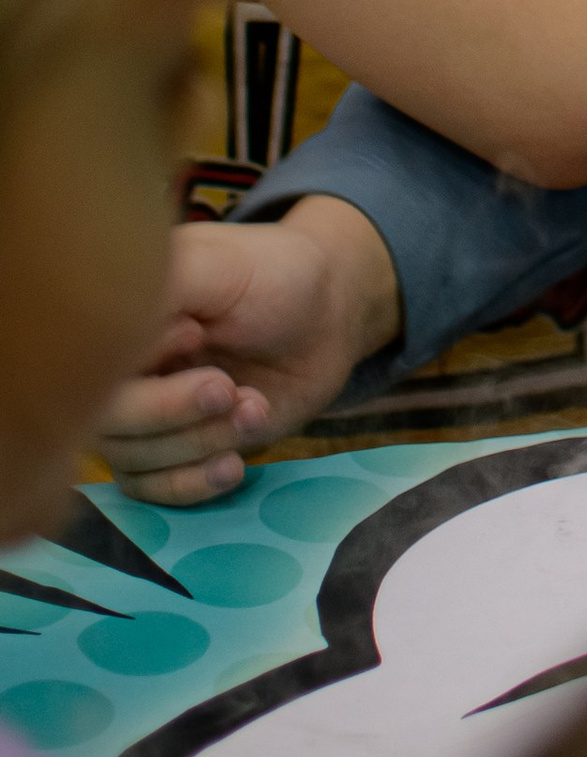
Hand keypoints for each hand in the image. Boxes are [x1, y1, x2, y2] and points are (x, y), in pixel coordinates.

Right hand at [97, 201, 401, 506]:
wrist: (328, 314)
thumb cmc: (274, 276)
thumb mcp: (219, 266)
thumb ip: (161, 289)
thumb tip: (111, 328)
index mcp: (117, 315)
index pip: (88, 361)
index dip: (139, 360)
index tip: (196, 333)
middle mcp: (118, 369)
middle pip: (105, 421)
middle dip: (169, 412)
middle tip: (228, 388)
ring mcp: (144, 414)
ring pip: (131, 459)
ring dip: (198, 443)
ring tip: (255, 406)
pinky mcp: (175, 452)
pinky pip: (153, 491)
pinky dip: (192, 484)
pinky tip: (235, 463)